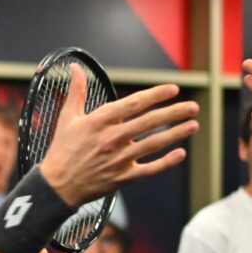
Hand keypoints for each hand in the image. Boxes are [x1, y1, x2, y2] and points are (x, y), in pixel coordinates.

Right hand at [41, 64, 199, 206]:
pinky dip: (166, 162)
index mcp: (99, 121)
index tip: (173, 89)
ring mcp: (119, 159)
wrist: (57, 186)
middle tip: (193, 106)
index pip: (133, 104)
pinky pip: (150, 169)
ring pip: (154, 144)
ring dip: (176, 134)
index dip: (155, 95)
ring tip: (194, 125)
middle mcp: (112, 138)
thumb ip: (76, 91)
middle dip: (174, 113)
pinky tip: (181, 153)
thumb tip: (75, 67)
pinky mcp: (123, 178)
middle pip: (149, 123)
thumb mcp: (68, 117)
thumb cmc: (63, 149)